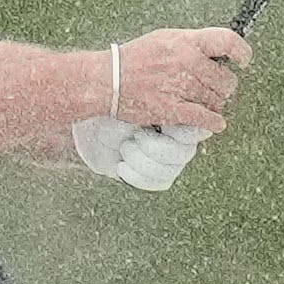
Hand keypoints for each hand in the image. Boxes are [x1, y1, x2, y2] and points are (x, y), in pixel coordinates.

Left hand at [73, 117, 212, 190]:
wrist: (87, 124)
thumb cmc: (109, 103)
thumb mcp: (129, 101)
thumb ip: (156, 108)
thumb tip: (186, 119)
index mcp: (180, 112)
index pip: (197, 127)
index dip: (179, 133)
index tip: (157, 125)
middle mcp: (181, 136)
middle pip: (183, 154)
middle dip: (153, 148)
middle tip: (134, 135)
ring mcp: (171, 158)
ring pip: (170, 171)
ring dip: (140, 162)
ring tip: (124, 147)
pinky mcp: (156, 174)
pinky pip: (159, 183)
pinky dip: (136, 176)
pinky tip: (121, 166)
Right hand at [108, 26, 249, 131]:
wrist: (106, 80)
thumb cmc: (134, 59)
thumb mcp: (163, 39)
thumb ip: (190, 44)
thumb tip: (216, 52)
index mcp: (184, 41)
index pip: (226, 41)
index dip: (242, 52)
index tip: (243, 61)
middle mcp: (185, 60)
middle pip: (225, 78)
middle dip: (224, 88)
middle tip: (216, 90)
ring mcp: (178, 85)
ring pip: (216, 99)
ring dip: (215, 105)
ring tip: (205, 104)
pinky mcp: (171, 108)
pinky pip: (204, 118)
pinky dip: (213, 123)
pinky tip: (215, 124)